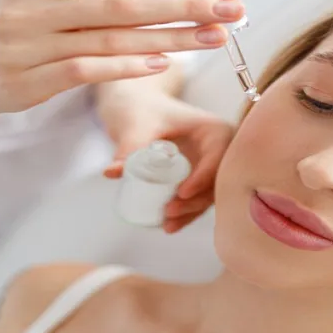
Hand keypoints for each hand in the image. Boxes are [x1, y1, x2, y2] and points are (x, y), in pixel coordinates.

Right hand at [0, 0, 243, 116]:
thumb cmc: (21, 40)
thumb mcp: (44, 5)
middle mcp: (32, 7)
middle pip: (119, 2)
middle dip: (181, 3)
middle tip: (230, 6)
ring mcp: (27, 46)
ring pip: (110, 39)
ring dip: (169, 38)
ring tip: (213, 36)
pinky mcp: (27, 82)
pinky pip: (86, 72)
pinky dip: (126, 66)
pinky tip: (163, 62)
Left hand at [99, 92, 233, 232]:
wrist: (136, 107)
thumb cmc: (141, 107)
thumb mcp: (137, 123)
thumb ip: (129, 146)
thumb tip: (114, 172)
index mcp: (213, 129)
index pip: (218, 155)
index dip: (204, 177)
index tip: (182, 192)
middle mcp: (217, 150)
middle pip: (217, 181)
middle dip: (196, 201)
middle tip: (169, 210)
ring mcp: (207, 167)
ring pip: (208, 196)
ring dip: (190, 212)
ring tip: (167, 224)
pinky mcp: (196, 180)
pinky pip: (196, 201)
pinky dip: (185, 214)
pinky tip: (169, 226)